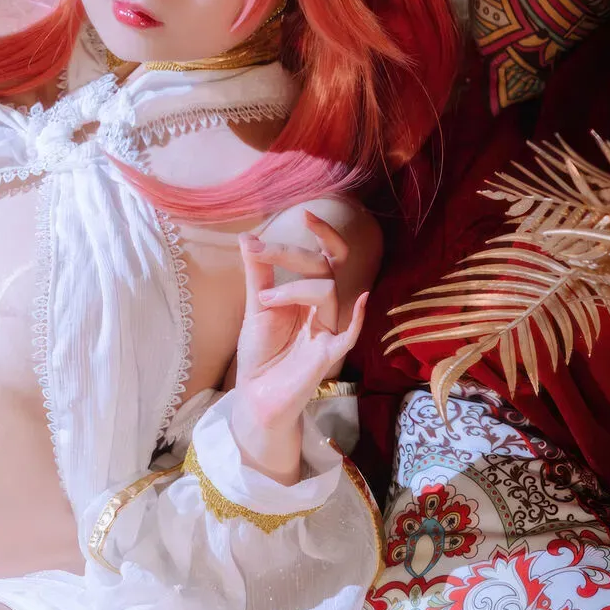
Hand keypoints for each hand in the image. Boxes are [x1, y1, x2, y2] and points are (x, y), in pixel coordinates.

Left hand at [230, 212, 367, 468]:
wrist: (255, 396)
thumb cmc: (261, 353)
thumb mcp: (256, 308)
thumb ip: (257, 274)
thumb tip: (247, 237)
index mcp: (309, 295)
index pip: (324, 258)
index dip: (322, 235)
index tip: (305, 213)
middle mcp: (323, 309)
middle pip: (324, 269)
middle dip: (292, 254)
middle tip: (260, 252)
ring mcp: (329, 330)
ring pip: (329, 293)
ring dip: (293, 288)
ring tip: (263, 302)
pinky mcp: (328, 354)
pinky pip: (350, 333)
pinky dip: (359, 318)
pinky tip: (362, 300)